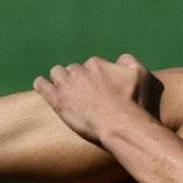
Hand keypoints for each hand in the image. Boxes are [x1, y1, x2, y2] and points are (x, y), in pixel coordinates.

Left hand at [33, 54, 158, 143]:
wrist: (120, 124)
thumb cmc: (132, 101)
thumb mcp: (140, 73)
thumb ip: (128, 61)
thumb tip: (119, 59)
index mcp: (96, 64)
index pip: (90, 65)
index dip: (94, 76)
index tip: (98, 88)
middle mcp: (79, 71)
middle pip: (72, 70)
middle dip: (77, 79)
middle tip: (83, 94)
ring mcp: (66, 85)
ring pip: (56, 74)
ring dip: (60, 80)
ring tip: (65, 91)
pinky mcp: (58, 101)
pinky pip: (42, 86)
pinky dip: (41, 84)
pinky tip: (42, 86)